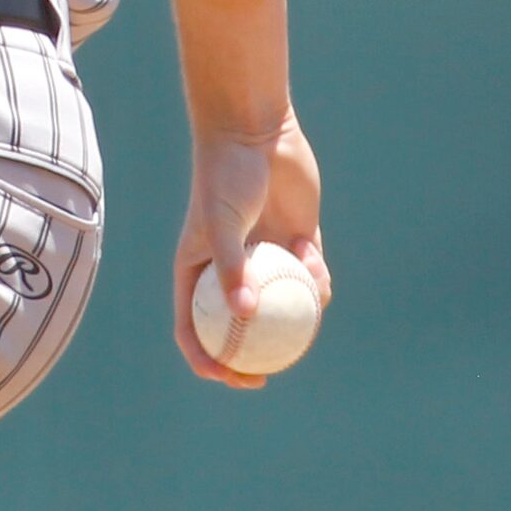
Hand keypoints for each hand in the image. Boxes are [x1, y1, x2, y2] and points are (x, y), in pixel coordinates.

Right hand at [172, 107, 329, 388]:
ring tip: (306, 290)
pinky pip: (311, 278)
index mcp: (197, 268)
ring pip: (284, 306)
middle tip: (274, 373)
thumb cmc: (224, 175)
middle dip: (257, 358)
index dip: (207, 360)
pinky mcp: (297, 241)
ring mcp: (266, 257)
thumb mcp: (220, 222)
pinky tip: (314, 260)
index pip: (194, 325)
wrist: (255, 133)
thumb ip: (231, 268)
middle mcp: (231, 267)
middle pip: (241, 328)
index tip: (231, 377)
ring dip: (299, 309)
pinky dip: (316, 279)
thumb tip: (244, 317)